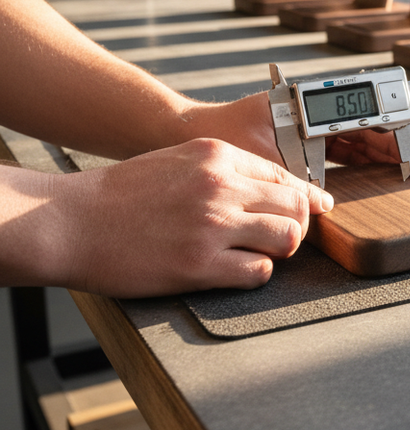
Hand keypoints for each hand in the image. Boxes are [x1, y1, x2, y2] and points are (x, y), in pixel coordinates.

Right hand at [52, 139, 332, 296]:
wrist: (71, 221)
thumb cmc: (122, 194)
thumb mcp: (179, 160)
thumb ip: (225, 169)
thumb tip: (274, 187)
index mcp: (217, 156)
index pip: (286, 176)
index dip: (307, 196)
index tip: (318, 208)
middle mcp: (221, 187)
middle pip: (297, 206)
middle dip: (300, 223)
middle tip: (287, 235)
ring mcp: (212, 226)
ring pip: (288, 237)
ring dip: (283, 248)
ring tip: (263, 252)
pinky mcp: (199, 265)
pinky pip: (259, 272)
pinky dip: (258, 272)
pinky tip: (239, 269)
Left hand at [187, 92, 409, 174]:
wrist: (191, 134)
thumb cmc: (221, 137)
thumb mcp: (263, 160)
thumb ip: (297, 180)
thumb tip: (324, 204)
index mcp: (311, 107)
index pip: (364, 119)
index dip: (394, 137)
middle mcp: (313, 113)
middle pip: (366, 128)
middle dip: (395, 146)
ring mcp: (308, 126)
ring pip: (356, 138)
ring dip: (380, 153)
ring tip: (404, 169)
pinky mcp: (300, 139)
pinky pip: (339, 148)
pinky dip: (358, 158)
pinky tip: (374, 171)